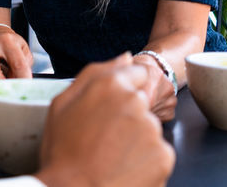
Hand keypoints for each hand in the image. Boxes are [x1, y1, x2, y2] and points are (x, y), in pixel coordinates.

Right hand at [34, 54, 174, 186]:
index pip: (136, 73)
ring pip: (149, 130)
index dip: (123, 92)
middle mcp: (136, 102)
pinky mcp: (164, 155)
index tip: (111, 111)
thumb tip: (125, 57)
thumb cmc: (62, 152)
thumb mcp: (62, 104)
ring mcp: (153, 129)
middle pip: (141, 103)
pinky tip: (123, 169)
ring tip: (111, 157)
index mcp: (111, 85)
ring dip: (136, 140)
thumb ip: (96, 73)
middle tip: (104, 139)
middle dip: (129, 116)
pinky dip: (145, 162)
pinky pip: (157, 154)